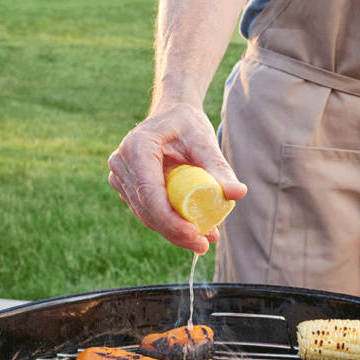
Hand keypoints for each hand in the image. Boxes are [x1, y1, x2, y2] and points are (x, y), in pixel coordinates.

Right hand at [107, 103, 246, 253]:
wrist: (172, 115)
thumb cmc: (188, 124)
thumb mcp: (205, 142)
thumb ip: (219, 167)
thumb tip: (239, 193)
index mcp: (136, 148)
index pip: (150, 194)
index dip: (170, 220)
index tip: (195, 235)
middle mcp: (121, 163)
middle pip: (147, 209)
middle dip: (175, 232)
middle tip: (204, 244)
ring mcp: (120, 176)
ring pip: (146, 215)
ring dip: (173, 232)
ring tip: (204, 239)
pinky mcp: (126, 187)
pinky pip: (147, 211)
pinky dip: (169, 223)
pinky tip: (192, 231)